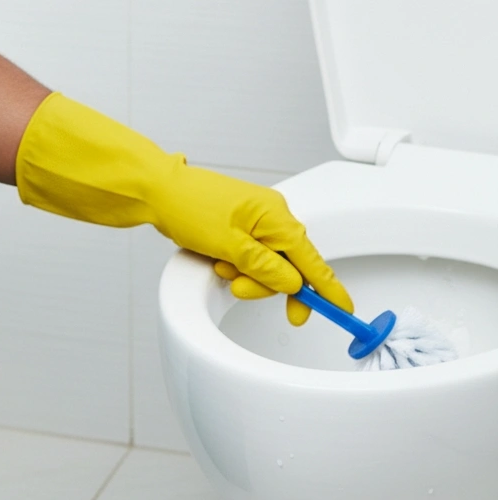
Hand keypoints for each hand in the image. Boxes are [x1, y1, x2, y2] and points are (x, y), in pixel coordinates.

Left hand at [150, 163, 352, 325]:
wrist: (156, 190)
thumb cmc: (188, 207)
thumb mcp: (229, 246)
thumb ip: (265, 269)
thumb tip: (293, 284)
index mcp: (276, 216)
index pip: (313, 261)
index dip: (327, 289)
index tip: (342, 310)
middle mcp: (271, 215)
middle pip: (290, 266)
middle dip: (266, 284)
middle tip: (238, 287)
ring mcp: (255, 219)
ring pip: (268, 263)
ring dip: (247, 275)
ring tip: (219, 264)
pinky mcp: (240, 224)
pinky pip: (253, 254)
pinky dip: (239, 264)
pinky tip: (218, 259)